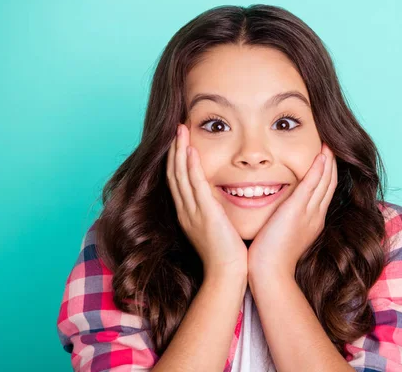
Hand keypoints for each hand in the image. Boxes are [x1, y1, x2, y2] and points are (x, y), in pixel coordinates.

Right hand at [166, 124, 247, 277]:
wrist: (227, 274)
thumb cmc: (227, 254)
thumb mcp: (217, 228)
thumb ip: (215, 213)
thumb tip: (220, 202)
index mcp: (189, 214)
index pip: (179, 181)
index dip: (177, 160)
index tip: (180, 142)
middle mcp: (186, 211)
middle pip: (174, 174)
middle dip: (175, 149)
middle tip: (177, 128)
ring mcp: (193, 212)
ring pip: (181, 175)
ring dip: (180, 151)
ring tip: (180, 130)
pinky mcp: (205, 214)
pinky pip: (195, 185)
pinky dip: (191, 166)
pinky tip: (190, 150)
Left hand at [247, 142, 337, 277]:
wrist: (270, 273)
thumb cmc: (271, 258)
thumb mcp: (284, 236)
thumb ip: (286, 222)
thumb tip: (280, 214)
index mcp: (312, 221)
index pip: (324, 192)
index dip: (327, 174)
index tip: (326, 159)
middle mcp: (315, 215)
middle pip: (329, 184)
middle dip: (332, 164)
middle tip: (332, 145)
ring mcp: (309, 212)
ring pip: (325, 181)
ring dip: (328, 161)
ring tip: (330, 144)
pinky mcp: (297, 210)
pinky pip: (312, 185)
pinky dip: (318, 169)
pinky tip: (321, 155)